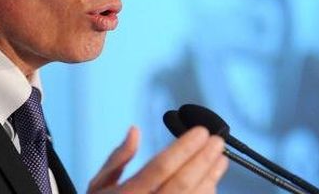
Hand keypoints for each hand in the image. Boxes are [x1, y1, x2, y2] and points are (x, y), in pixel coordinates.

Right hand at [88, 126, 227, 193]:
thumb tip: (135, 131)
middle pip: (183, 182)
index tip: (200, 131)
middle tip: (217, 141)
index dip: (184, 147)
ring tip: (220, 160)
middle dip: (204, 159)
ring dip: (211, 178)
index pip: (161, 166)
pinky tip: (211, 183)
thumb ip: (118, 159)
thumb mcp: (98, 187)